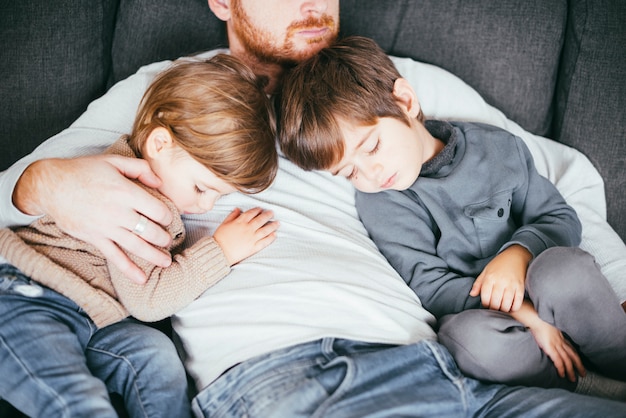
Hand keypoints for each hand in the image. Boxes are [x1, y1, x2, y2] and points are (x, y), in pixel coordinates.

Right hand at [13, 155, 173, 283]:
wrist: (50, 186)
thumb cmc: (83, 171)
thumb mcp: (113, 161)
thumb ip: (140, 168)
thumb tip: (160, 182)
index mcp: (126, 192)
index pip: (157, 210)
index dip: (167, 216)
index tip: (168, 219)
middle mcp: (118, 212)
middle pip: (150, 231)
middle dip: (164, 239)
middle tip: (169, 241)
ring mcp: (106, 227)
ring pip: (137, 246)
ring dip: (154, 256)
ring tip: (166, 262)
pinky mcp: (95, 238)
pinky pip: (115, 257)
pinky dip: (129, 269)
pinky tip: (141, 279)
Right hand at [213, 207, 278, 265]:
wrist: (220, 252)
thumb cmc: (220, 238)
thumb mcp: (224, 223)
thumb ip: (232, 216)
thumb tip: (238, 209)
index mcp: (240, 222)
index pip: (251, 213)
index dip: (257, 210)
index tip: (261, 209)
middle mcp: (248, 228)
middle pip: (260, 220)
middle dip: (267, 215)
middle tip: (272, 213)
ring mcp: (252, 238)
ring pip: (265, 230)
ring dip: (272, 225)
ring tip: (278, 223)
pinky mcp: (253, 247)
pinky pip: (264, 241)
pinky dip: (270, 238)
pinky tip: (274, 235)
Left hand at [470, 245, 530, 311]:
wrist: (516, 256)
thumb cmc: (498, 264)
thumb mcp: (486, 271)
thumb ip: (478, 284)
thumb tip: (472, 294)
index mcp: (490, 278)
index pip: (485, 297)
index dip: (485, 305)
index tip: (486, 306)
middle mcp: (500, 281)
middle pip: (495, 302)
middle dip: (494, 309)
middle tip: (494, 309)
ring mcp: (511, 284)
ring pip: (506, 304)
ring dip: (503, 310)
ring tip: (501, 310)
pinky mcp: (520, 286)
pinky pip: (518, 302)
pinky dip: (514, 308)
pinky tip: (511, 308)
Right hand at [527, 318, 585, 381]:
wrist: (537, 319)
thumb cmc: (541, 321)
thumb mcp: (550, 328)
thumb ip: (552, 334)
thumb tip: (550, 338)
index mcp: (561, 337)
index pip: (572, 349)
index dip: (577, 357)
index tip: (580, 364)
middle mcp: (561, 342)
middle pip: (573, 356)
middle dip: (579, 366)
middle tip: (583, 374)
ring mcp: (556, 345)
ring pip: (567, 360)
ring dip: (571, 371)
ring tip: (573, 379)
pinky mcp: (550, 348)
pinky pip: (558, 361)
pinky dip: (561, 368)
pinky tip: (562, 374)